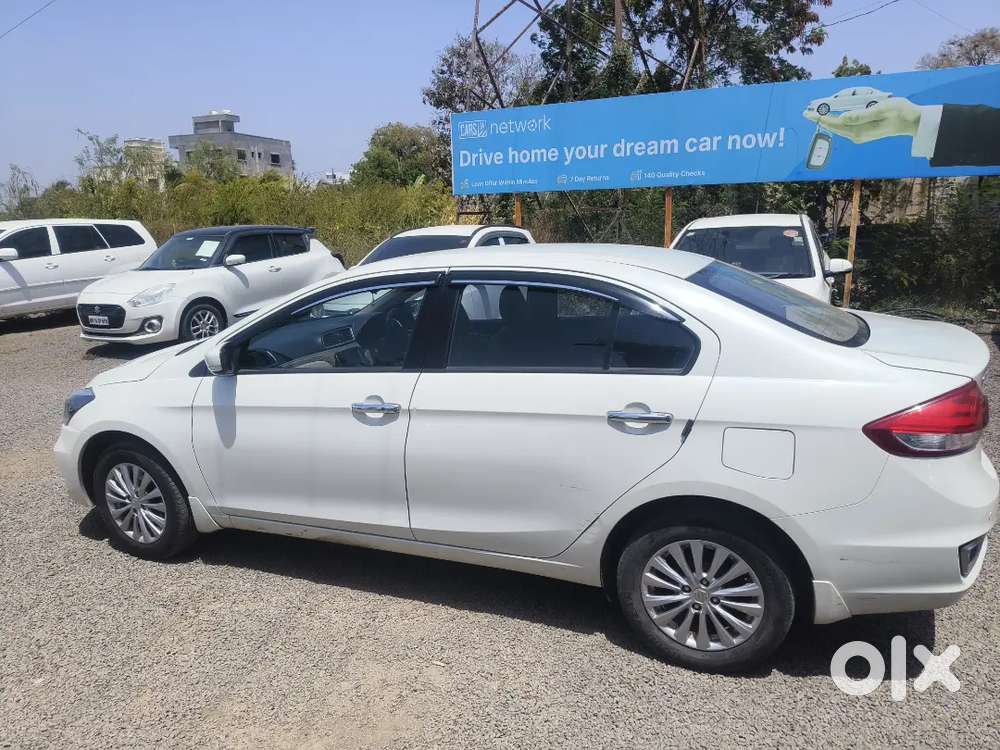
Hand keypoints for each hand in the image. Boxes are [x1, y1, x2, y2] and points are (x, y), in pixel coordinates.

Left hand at [804, 98, 922, 143]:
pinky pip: (845, 126)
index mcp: (859, 130)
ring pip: (838, 127)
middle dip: (820, 119)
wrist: (911, 121)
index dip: (822, 117)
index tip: (810, 113)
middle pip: (834, 126)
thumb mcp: (881, 109)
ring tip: (814, 113)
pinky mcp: (862, 131)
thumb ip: (861, 115)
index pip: (835, 123)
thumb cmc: (899, 112)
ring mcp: (859, 134)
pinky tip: (830, 115)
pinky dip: (836, 120)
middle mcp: (856, 135)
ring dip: (827, 119)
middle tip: (806, 112)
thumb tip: (842, 118)